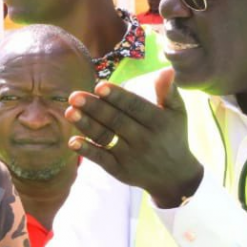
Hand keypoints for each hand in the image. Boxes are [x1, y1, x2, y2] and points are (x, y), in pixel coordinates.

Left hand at [64, 68, 202, 207]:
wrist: (174, 176)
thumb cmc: (172, 136)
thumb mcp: (177, 113)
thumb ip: (169, 92)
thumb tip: (167, 70)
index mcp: (158, 122)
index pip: (135, 107)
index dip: (117, 97)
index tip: (99, 86)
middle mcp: (144, 140)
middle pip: (115, 121)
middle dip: (94, 108)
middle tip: (74, 96)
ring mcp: (130, 156)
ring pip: (105, 138)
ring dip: (86, 125)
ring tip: (69, 111)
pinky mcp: (119, 170)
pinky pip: (101, 159)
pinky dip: (87, 151)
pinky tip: (72, 141)